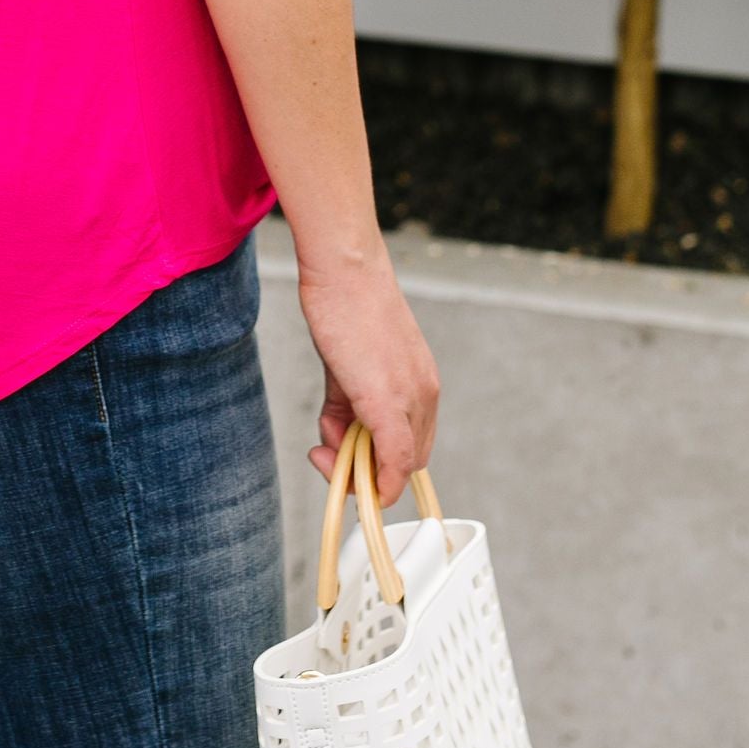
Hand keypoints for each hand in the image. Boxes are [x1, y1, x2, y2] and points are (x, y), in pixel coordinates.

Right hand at [296, 249, 439, 506]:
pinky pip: (393, 461)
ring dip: (354, 467)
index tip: (344, 453)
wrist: (344, 269)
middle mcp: (425, 395)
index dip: (381, 462)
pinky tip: (331, 457)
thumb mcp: (348, 367)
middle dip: (368, 473)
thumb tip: (336, 438)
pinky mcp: (387, 402)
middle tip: (328, 454)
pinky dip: (372, 478)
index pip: (413, 446)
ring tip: (323, 431)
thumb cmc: (344, 307)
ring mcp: (410, 400)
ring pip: (398, 467)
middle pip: (409, 464)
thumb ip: (348, 406)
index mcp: (421, 384)